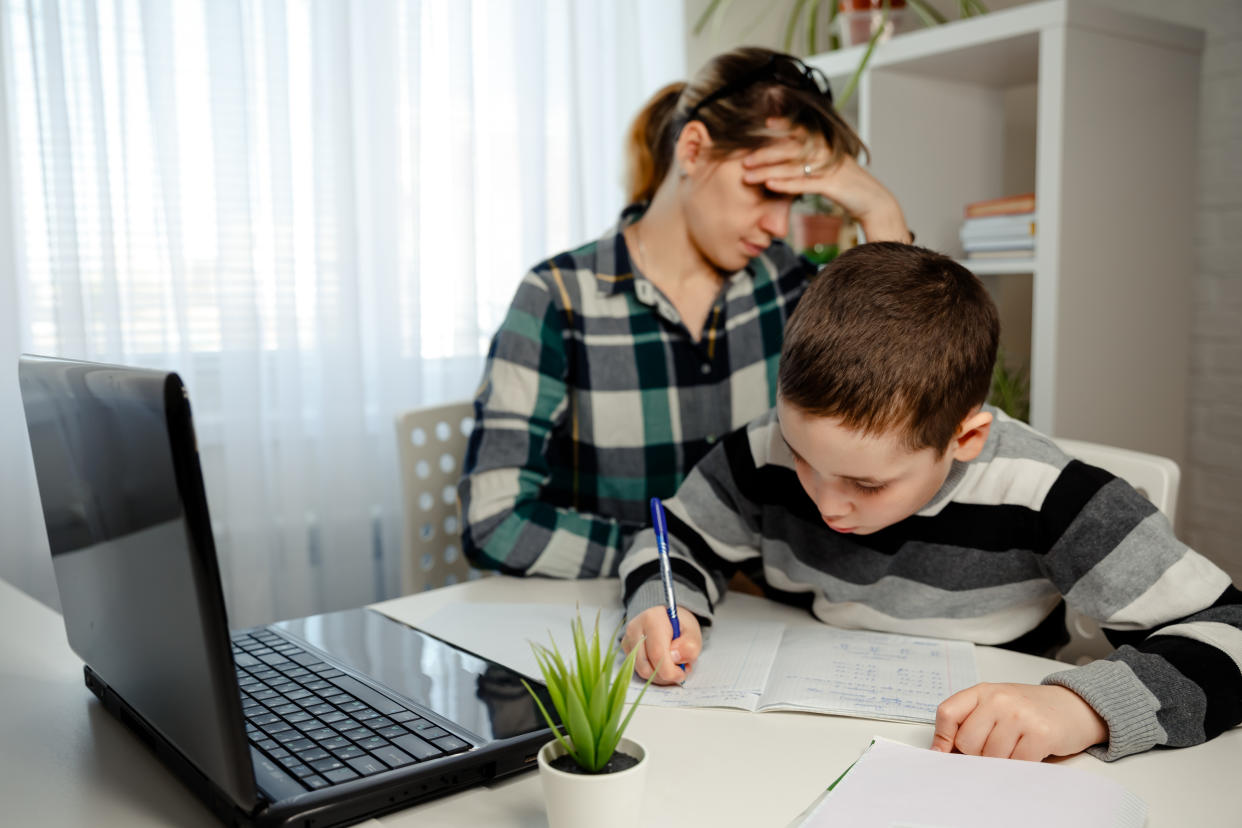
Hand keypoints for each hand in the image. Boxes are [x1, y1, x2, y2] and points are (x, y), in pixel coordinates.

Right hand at [621, 606, 702, 685]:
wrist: (668, 619)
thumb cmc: (681, 626)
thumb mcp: (694, 634)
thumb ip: (689, 647)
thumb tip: (674, 658)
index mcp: (653, 619)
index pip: (657, 654)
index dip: (670, 671)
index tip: (681, 674)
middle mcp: (635, 627)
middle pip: (646, 667)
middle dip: (664, 676)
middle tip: (679, 671)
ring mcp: (627, 638)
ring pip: (641, 671)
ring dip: (659, 675)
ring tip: (672, 666)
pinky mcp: (625, 647)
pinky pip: (637, 669)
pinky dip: (652, 672)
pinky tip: (662, 664)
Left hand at [740, 118, 909, 242]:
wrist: (874, 202)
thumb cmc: (847, 186)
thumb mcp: (827, 168)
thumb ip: (809, 161)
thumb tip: (786, 160)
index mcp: (826, 144)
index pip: (801, 131)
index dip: (783, 125)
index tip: (764, 124)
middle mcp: (828, 152)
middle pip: (791, 148)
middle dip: (765, 154)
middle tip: (744, 159)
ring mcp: (830, 167)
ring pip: (794, 166)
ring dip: (768, 171)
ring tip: (748, 176)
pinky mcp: (833, 185)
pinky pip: (805, 183)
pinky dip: (786, 185)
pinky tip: (770, 186)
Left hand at [931, 682, 1107, 760]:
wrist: (1073, 706)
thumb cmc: (1029, 709)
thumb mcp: (995, 705)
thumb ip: (969, 722)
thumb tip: (941, 752)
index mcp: (983, 691)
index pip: (947, 713)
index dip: (942, 738)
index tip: (944, 753)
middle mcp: (999, 699)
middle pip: (967, 743)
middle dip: (977, 754)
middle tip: (996, 747)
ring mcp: (1020, 715)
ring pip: (991, 757)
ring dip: (1001, 761)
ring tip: (1015, 747)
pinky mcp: (1040, 734)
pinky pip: (1015, 764)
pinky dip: (1019, 766)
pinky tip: (1028, 753)